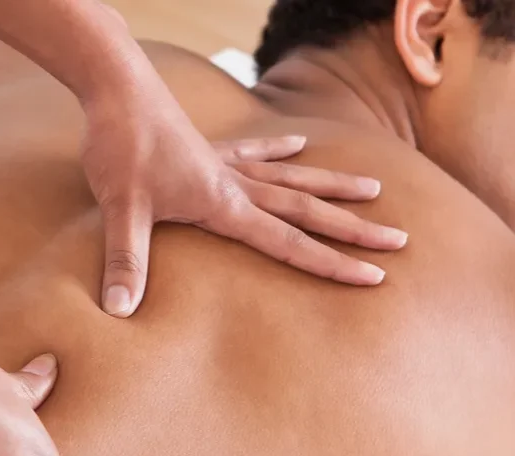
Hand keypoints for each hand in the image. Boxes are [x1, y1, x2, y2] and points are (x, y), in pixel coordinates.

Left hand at [80, 92, 407, 317]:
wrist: (116, 87)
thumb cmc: (120, 147)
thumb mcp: (122, 209)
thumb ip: (127, 260)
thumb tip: (120, 309)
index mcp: (224, 203)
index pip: (289, 242)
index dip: (331, 262)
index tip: (372, 275)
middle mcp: (236, 183)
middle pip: (306, 208)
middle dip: (352, 228)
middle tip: (397, 238)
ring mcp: (226, 163)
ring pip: (292, 177)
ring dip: (332, 186)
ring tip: (372, 189)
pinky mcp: (210, 148)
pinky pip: (256, 152)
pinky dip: (279, 149)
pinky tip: (300, 143)